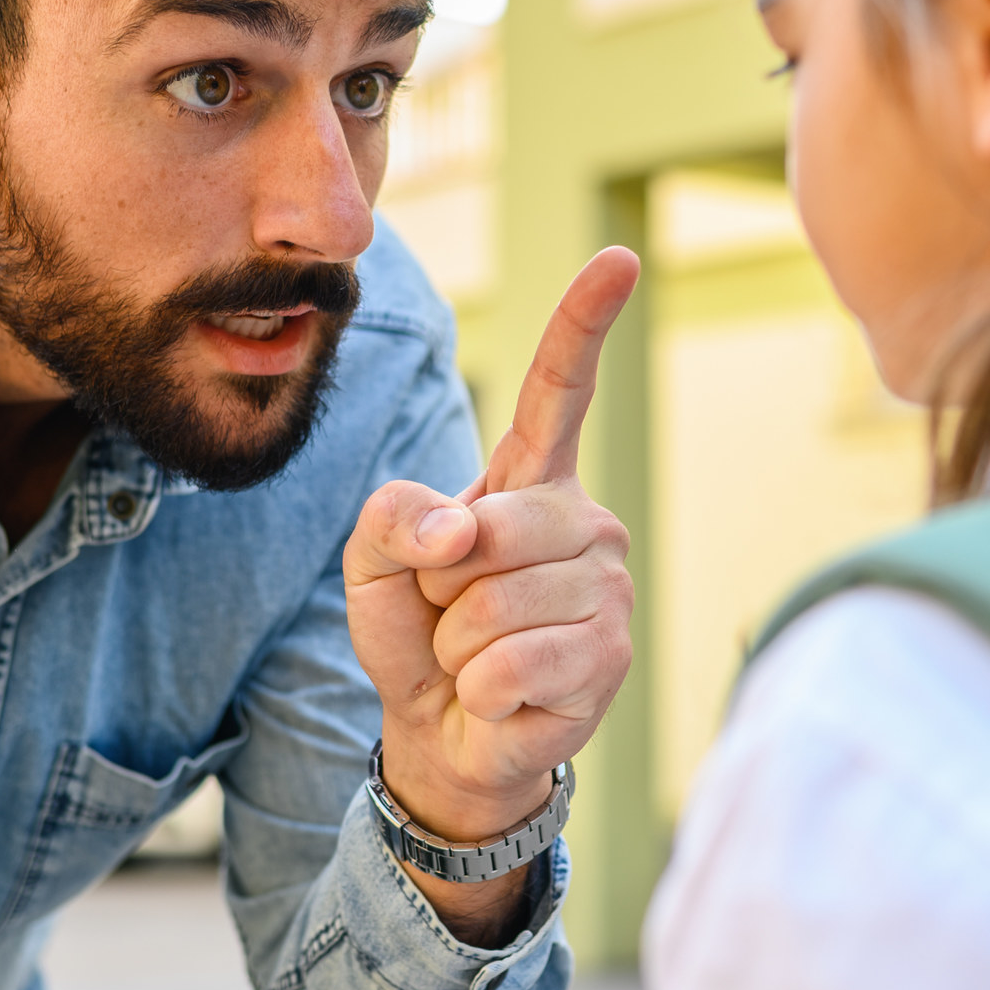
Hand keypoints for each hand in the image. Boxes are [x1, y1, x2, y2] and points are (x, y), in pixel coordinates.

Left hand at [344, 249, 639, 932]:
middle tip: (450, 615)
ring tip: (475, 657)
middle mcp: (582, 522)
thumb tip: (461, 532)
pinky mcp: (610, 656)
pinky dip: (482, 690)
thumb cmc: (415, 631)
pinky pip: (513, 664)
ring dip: (458, 646)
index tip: (617, 257)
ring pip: (497, 605)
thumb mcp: (372, 559)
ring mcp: (605, 588)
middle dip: (441, 585)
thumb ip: (393, 515)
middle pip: (492, 532)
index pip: (557, 392)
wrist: (442, 732)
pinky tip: (501, 696)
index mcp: (528, 481)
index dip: (583, 324)